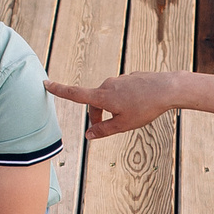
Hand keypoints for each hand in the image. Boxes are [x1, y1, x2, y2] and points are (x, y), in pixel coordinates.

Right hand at [44, 72, 213, 139]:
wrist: (168, 88)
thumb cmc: (145, 107)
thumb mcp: (124, 124)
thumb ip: (104, 130)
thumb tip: (89, 135)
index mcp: (103, 96)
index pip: (76, 94)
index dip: (59, 90)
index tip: (46, 83)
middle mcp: (108, 84)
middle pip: (94, 101)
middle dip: (96, 115)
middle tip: (104, 129)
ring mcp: (119, 79)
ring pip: (109, 97)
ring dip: (111, 108)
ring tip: (130, 116)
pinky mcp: (130, 78)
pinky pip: (121, 92)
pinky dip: (123, 101)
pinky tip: (139, 106)